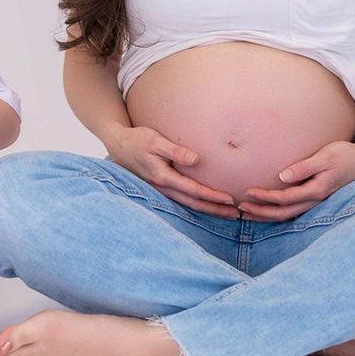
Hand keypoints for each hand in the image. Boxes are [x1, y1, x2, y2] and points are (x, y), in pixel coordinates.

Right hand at [107, 125, 237, 218]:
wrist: (118, 144)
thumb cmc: (137, 139)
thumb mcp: (155, 140)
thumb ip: (175, 151)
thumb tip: (197, 160)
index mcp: (163, 177)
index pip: (193, 190)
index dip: (212, 196)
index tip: (230, 200)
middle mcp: (162, 188)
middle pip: (193, 203)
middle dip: (215, 210)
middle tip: (236, 215)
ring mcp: (161, 190)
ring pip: (188, 204)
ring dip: (208, 210)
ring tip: (226, 214)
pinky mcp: (161, 187)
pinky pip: (182, 200)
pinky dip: (197, 204)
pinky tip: (206, 205)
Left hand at [238, 141, 354, 220]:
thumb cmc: (344, 155)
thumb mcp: (325, 156)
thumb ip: (304, 167)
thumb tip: (282, 177)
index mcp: (316, 191)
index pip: (284, 198)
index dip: (265, 197)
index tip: (247, 192)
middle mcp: (315, 201)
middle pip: (283, 213)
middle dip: (261, 212)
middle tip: (240, 208)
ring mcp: (316, 203)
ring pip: (288, 215)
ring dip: (267, 215)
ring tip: (248, 213)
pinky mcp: (315, 200)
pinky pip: (293, 211)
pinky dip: (278, 212)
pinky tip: (267, 210)